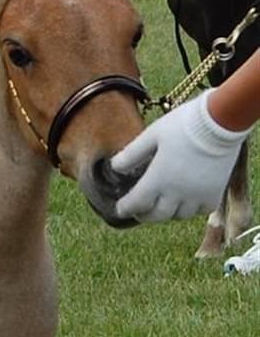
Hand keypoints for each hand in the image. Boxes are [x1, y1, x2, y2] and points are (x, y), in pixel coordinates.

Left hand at [110, 91, 248, 222]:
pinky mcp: (214, 193)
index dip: (125, 208)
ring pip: (177, 216)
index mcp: (157, 179)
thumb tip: (114, 168)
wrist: (221, 121)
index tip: (120, 209)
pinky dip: (191, 209)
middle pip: (156, 216)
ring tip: (163, 204)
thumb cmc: (183, 124)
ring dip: (167, 212)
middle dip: (144, 214)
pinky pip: (199, 211)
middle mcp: (176, 193)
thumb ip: (131, 154)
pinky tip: (187, 200)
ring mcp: (196, 196)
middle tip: (139, 210)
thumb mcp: (152, 135)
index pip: (135, 204)